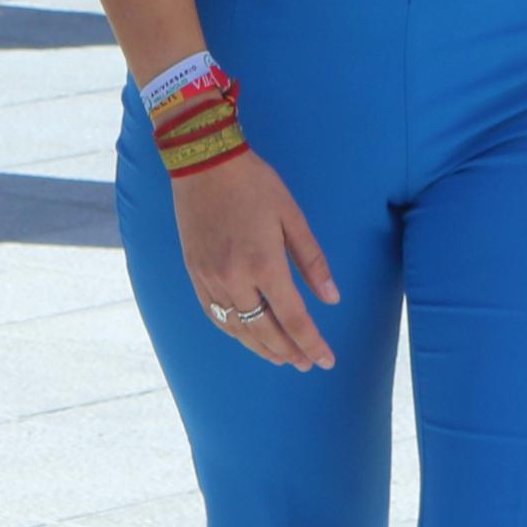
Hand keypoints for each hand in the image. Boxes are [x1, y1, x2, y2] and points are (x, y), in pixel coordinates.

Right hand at [171, 147, 339, 369]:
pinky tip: (247, 336)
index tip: (326, 360)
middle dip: (289, 352)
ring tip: (281, 358)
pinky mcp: (194, 274)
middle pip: (265, 332)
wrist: (203, 163)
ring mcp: (210, 279)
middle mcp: (234, 279)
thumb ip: (312, 261)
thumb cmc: (254, 183)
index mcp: (264, 264)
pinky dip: (234, 332)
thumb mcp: (292, 216)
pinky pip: (215, 315)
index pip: (293, 319)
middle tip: (307, 363)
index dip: (312, 344)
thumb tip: (332, 298)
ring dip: (262, 348)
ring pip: (238, 330)